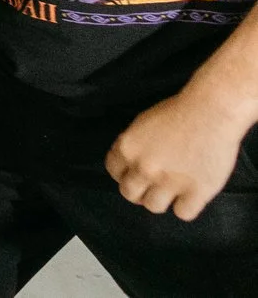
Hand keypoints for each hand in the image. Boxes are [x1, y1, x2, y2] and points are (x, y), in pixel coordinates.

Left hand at [106, 85, 256, 218]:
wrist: (211, 111)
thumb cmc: (179, 112)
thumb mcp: (143, 123)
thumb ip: (133, 146)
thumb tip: (129, 165)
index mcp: (127, 148)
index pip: (114, 172)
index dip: (125, 174)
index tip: (135, 174)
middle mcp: (144, 168)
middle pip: (129, 194)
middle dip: (139, 191)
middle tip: (152, 186)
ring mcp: (170, 182)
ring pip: (153, 207)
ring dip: (161, 200)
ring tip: (171, 190)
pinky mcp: (197, 191)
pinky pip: (183, 213)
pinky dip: (186, 207)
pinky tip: (190, 195)